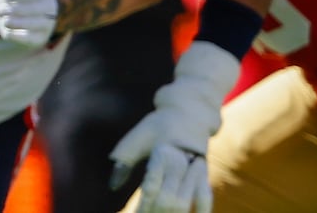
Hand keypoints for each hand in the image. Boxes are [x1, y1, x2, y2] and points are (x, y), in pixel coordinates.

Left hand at [0, 0, 55, 46]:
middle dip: (16, 9)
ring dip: (16, 22)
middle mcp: (50, 8)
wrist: (11, 10)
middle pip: (37, 10)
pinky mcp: (39, 39)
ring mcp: (46, 24)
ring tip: (3, 18)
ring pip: (35, 26)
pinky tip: (6, 30)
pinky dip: (17, 35)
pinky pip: (30, 40)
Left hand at [109, 41, 238, 212]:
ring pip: (183, 202)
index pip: (151, 187)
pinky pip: (204, 198)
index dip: (142, 206)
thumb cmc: (158, 126)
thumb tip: (112, 186)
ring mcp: (195, 171)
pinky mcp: (203, 176)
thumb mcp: (137, 136)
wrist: (190, 113)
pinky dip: (198, 212)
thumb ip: (124, 160)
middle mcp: (180, 164)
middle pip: (167, 200)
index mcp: (162, 153)